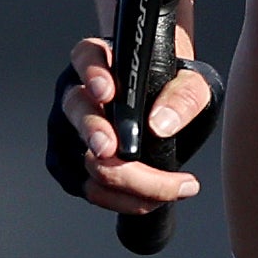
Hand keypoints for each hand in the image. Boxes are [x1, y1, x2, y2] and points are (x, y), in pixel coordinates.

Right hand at [58, 32, 217, 214]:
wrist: (163, 107)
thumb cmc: (171, 88)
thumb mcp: (191, 83)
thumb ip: (184, 96)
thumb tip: (160, 125)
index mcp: (98, 60)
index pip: (87, 58)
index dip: (94, 75)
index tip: (107, 92)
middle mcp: (75, 92)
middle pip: (77, 111)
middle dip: (94, 133)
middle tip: (110, 149)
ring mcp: (67, 131)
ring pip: (81, 159)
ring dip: (122, 181)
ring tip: (166, 189)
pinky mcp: (71, 166)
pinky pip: (90, 189)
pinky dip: (123, 199)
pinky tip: (154, 200)